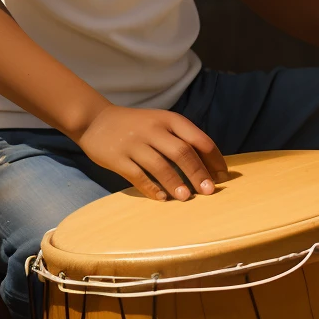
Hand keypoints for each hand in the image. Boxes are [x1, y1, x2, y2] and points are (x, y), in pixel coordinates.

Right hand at [75, 105, 227, 201]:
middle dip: (198, 172)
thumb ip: (182, 138)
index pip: (198, 138)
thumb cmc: (137, 126)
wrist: (95, 120)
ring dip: (176, 183)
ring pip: (160, 166)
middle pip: (182, 152)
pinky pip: (137, 176)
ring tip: (187, 197)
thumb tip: (209, 165)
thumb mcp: (161, 122)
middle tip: (209, 190)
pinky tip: (161, 198)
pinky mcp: (117, 158)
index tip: (223, 175)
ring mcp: (134, 144)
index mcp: (169, 120)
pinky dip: (151, 188)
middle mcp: (153, 130)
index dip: (213, 158)